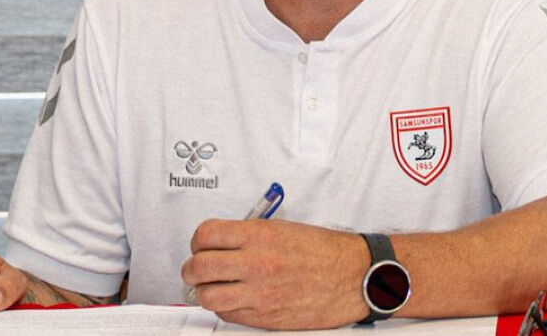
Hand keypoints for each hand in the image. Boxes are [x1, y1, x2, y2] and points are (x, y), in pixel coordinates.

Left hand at [181, 219, 369, 328]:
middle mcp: (256, 263)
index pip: (206, 235)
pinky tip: (233, 300)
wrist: (354, 276)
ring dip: (204, 292)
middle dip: (192, 269)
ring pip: (208, 297)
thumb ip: (249, 235)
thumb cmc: (326, 252)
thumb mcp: (283, 228)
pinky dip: (224, 308)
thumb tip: (223, 242)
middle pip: (199, 268)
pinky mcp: (265, 317)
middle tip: (196, 269)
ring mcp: (259, 293)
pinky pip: (229, 315)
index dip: (197, 241)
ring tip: (211, 287)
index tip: (200, 245)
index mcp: (260, 235)